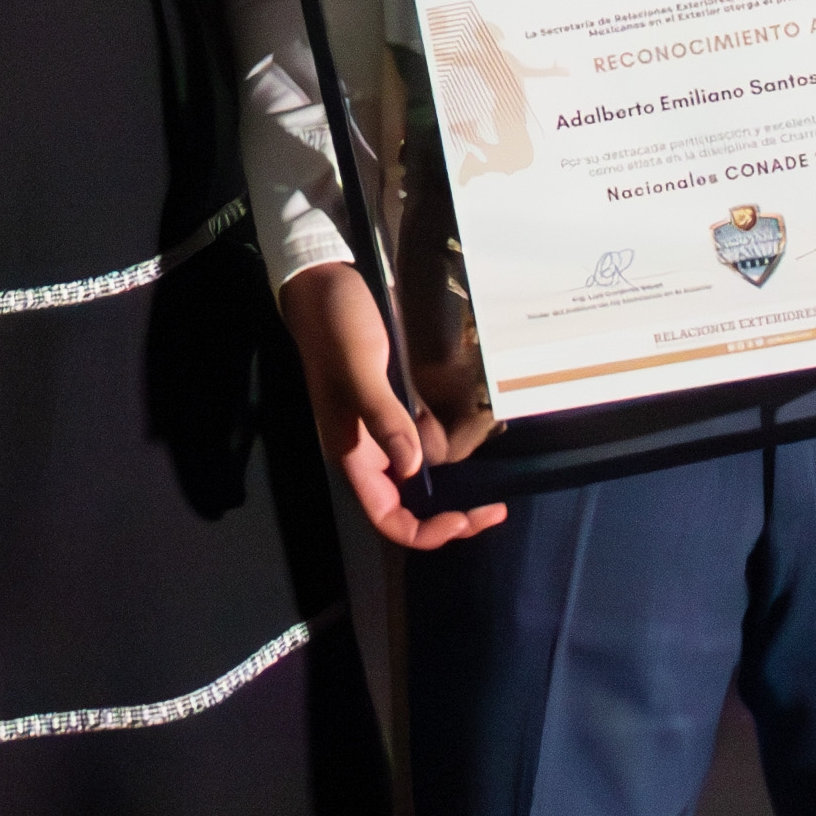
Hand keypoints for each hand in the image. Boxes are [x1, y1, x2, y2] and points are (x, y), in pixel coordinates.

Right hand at [279, 261, 506, 550]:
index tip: (465, 518)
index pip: (387, 516)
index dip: (425, 531)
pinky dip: (447, 454)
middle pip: (408, 506)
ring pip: (419, 478)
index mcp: (351, 453)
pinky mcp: (392, 406)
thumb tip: (415, 468)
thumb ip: (384, 418)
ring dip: (452, 489)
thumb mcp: (359, 369)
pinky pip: (422, 444)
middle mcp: (366, 451)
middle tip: (494, 509)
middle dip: (449, 517)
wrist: (321, 285)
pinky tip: (474, 448)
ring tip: (492, 488)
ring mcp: (379, 429)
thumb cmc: (335, 328)